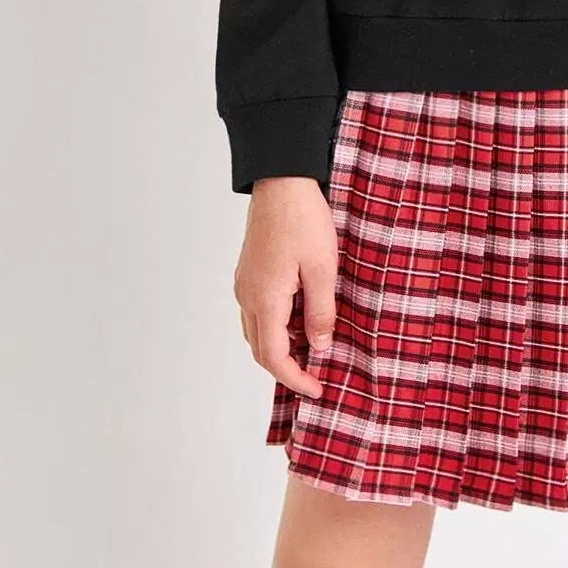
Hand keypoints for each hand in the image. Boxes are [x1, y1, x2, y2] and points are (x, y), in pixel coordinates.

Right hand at [234, 176, 338, 399]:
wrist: (281, 178)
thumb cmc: (303, 218)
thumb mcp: (322, 267)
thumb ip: (320, 311)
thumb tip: (318, 347)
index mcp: (265, 299)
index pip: (274, 357)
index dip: (295, 378)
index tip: (317, 389)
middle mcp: (247, 296)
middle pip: (260, 349)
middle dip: (287, 368)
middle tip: (315, 375)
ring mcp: (245, 283)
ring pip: (257, 330)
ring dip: (281, 346)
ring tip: (311, 346)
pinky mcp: (249, 271)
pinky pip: (257, 311)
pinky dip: (276, 325)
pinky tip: (299, 316)